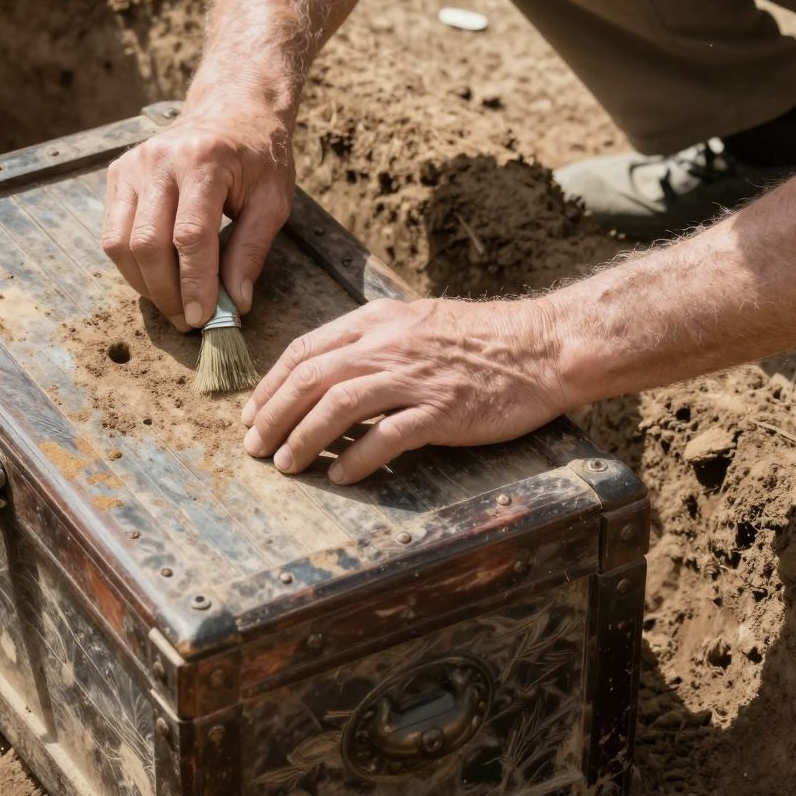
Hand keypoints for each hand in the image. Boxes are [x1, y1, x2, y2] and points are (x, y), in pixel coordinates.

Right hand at [102, 103, 295, 329]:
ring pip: (120, 243)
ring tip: (172, 304)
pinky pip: (112, 233)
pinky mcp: (117, 174)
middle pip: (148, 243)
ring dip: (144, 284)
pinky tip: (157, 277)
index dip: (194, 283)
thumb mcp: (273, 200)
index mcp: (204, 161)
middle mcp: (160, 160)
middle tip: (187, 320)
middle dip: (167, 292)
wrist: (232, 109)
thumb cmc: (258, 156)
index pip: (190, 235)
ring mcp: (132, 165)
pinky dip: (131, 265)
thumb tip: (235, 302)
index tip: (202, 318)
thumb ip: (252, 250)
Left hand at [243, 296, 563, 483]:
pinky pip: (388, 436)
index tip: (253, 413)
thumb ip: (374, 341)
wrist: (543, 346)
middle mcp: (389, 344)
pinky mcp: (443, 409)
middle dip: (274, 416)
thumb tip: (329, 373)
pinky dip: (358, 457)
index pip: (306, 350)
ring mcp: (416, 376)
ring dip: (304, 438)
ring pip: (339, 404)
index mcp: (378, 320)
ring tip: (286, 465)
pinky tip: (341, 475)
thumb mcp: (418, 323)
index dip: (271, 385)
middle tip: (255, 448)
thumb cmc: (482, 340)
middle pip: (312, 378)